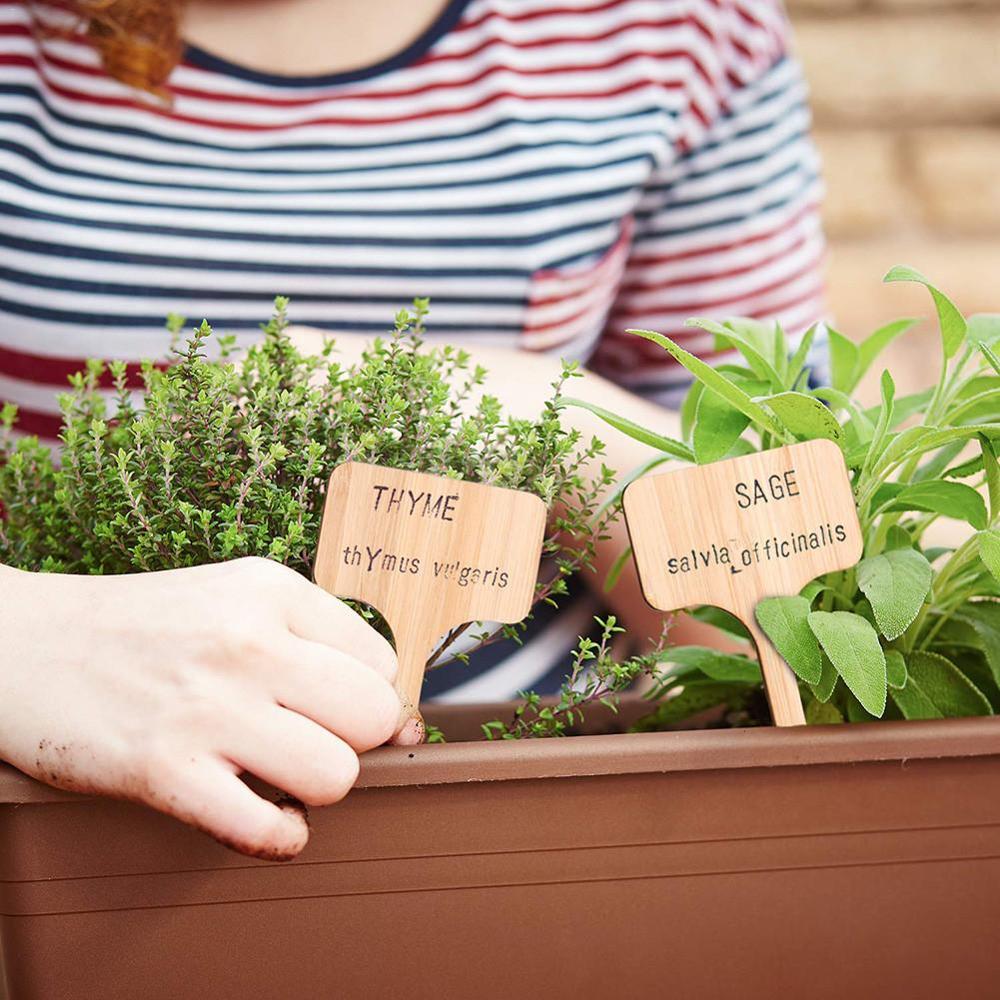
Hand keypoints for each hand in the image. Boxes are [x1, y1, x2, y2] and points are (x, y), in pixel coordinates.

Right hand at [0, 557, 399, 859]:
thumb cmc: (145, 627)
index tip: (334, 708)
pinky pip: (267, 829)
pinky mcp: (164, 770)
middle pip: (372, 717)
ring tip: (278, 773)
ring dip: (315, 789)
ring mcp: (206, 707)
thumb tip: (398, 716)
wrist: (24, 644)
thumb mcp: (236, 598)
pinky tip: (263, 815)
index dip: (364, 696)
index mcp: (270, 591)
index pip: (381, 664)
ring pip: (336, 775)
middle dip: (353, 742)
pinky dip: (280, 837)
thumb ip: (316, 641)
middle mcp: (247, 642)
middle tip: (310, 739)